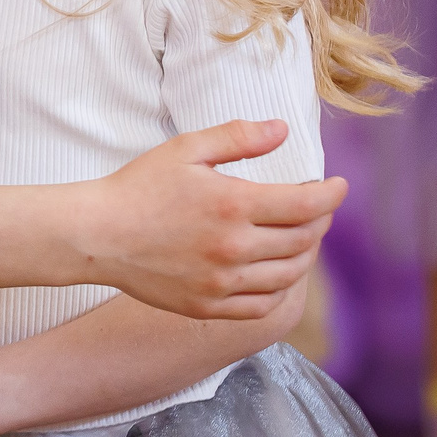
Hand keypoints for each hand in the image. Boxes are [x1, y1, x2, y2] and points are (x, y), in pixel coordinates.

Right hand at [89, 120, 344, 320]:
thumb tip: (282, 130)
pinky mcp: (209, 306)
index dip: (331, 195)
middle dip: (319, 220)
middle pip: (303, 240)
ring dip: (305, 254)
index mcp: (232, 205)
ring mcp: (222, 283)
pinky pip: (262, 305)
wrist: (98, 235)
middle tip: (316, 207)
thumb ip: (238, 137)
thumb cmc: (139, 187)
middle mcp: (233, 249)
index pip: (305, 205)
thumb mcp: (186, 149)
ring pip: (288, 275)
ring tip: (301, 238)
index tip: (338, 186)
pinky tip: (276, 271)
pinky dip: (280, 288)